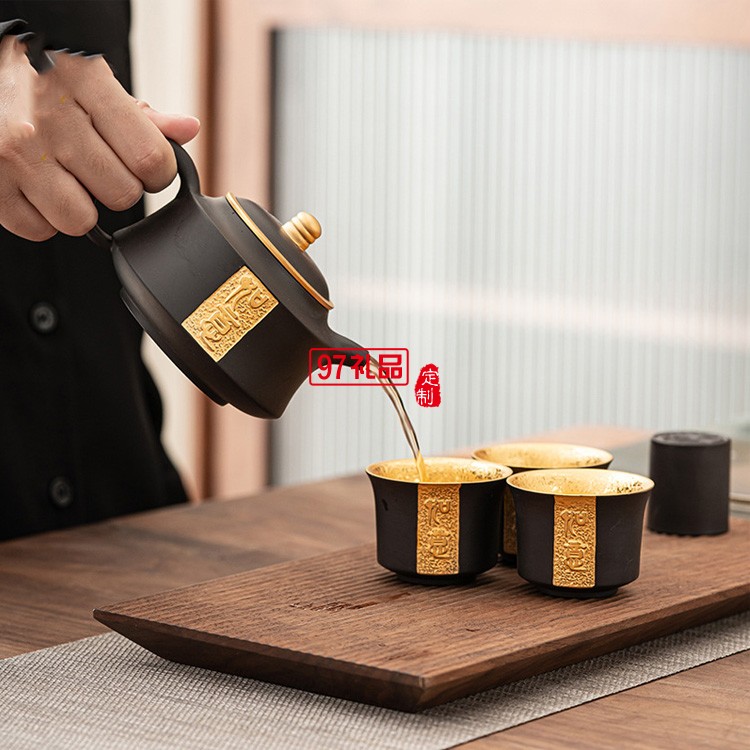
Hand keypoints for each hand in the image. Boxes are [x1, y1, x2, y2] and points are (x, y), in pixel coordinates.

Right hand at [0, 36, 199, 240]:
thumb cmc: (41, 78)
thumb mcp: (93, 81)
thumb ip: (142, 115)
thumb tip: (188, 130)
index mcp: (85, 84)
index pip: (152, 158)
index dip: (158, 172)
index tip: (144, 166)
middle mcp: (50, 118)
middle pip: (122, 195)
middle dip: (117, 187)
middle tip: (96, 165)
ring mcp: (17, 153)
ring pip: (81, 221)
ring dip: (80, 208)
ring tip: (65, 178)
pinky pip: (39, 230)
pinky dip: (43, 218)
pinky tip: (38, 187)